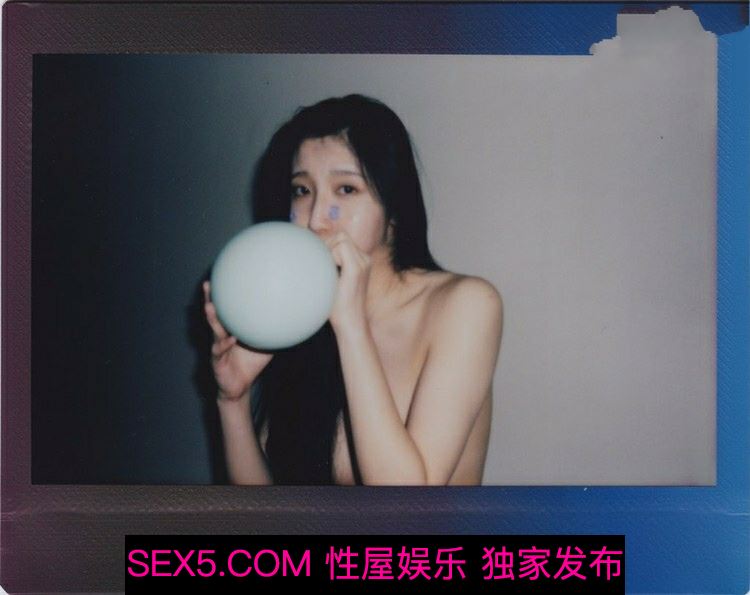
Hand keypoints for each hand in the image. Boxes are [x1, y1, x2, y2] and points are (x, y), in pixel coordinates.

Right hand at [203, 281, 272, 400]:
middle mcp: (221, 335)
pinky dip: (225, 344)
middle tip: (207, 285)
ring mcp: (217, 347)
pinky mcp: (217, 360)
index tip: (222, 277)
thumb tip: (291, 318)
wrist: (240, 386)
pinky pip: (219, 350)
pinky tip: (231, 338)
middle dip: (209, 299)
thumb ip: (274, 331)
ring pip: (214, 330)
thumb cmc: (251, 363)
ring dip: (211, 318)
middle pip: (214, 315)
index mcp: (231, 329)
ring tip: (210, 307)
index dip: (222, 294)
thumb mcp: (266, 345)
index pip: (226, 309)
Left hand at [323, 231, 371, 331]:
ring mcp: (362, 263)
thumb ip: (329, 268)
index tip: (318, 257)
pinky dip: (331, 255)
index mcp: (361, 262)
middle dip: (327, 243)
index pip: (343, 239)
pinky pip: (341, 248)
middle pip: (342, 236)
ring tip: (324, 268)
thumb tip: (310, 257)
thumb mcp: (334, 282)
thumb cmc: (339, 307)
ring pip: (342, 239)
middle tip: (317, 261)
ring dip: (329, 249)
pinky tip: (328, 271)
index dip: (328, 243)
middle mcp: (364, 260)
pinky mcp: (356, 269)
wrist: (350, 323)